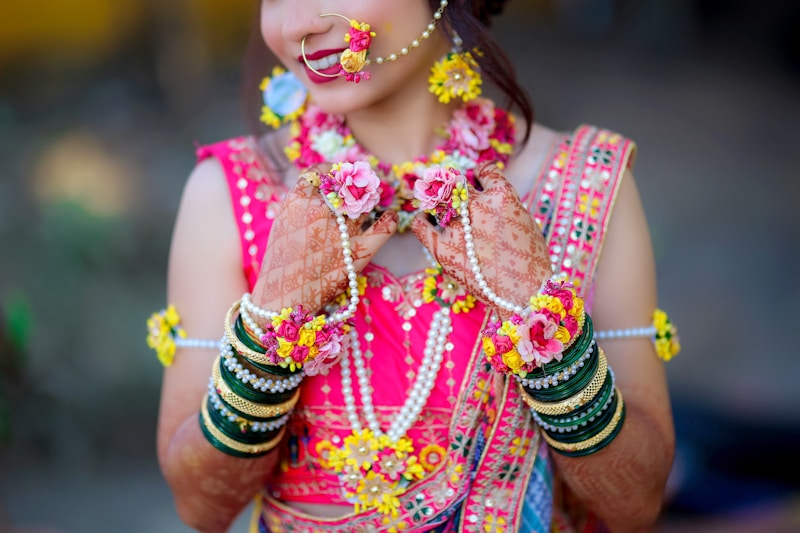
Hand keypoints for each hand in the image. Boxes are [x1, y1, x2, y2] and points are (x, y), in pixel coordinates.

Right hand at [251, 167, 397, 313]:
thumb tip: (323, 183)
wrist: (282, 299)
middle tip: (362, 184)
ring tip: (371, 200)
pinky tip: (390, 216)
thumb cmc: (281, 263)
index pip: (320, 172)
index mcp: (296, 202)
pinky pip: (383, 229)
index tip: (339, 173)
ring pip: (363, 205)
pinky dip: (390, 220)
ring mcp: (340, 231)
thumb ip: (301, 202)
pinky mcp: (357, 253)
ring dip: (369, 201)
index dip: (332, 170)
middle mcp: (319, 212)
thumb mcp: (283, 224)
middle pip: (345, 186)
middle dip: (355, 184)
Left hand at [411, 162, 550, 316]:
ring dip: (438, 200)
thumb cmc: (531, 261)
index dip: (481, 173)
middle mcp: (477, 207)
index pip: (485, 170)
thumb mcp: (525, 222)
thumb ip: (504, 206)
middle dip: (456, 185)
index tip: (479, 177)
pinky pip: (422, 227)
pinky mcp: (443, 249)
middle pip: (457, 183)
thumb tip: (488, 198)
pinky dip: (421, 220)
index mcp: (502, 196)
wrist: (525, 293)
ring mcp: (458, 228)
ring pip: (438, 201)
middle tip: (454, 190)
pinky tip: (423, 218)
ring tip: (436, 202)